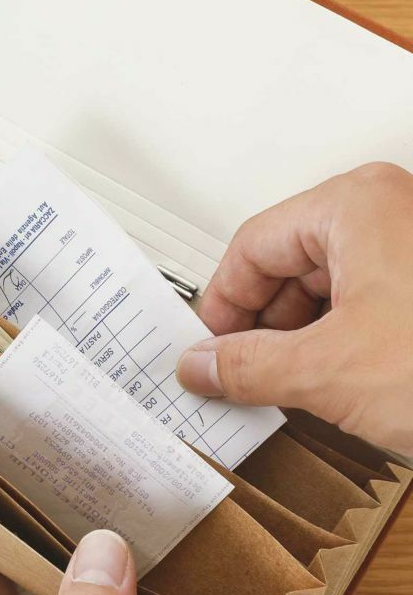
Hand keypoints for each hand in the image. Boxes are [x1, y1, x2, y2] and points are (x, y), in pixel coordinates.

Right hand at [176, 162, 412, 455]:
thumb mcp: (331, 370)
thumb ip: (247, 366)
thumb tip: (201, 365)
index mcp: (356, 206)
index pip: (251, 247)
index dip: (220, 305)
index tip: (206, 350)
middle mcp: (386, 216)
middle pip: (285, 266)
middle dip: (258, 328)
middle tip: (237, 376)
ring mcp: (410, 252)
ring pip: (321, 291)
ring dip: (293, 343)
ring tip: (282, 388)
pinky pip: (357, 309)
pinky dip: (331, 348)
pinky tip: (327, 385)